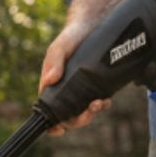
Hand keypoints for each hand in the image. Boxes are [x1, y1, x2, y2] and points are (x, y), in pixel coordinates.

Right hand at [39, 0, 121, 135]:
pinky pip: (95, 103)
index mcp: (51, 86)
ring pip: (83, 112)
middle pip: (69, 116)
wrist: (92, 27)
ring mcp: (79, 91)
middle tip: (93, 107)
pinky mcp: (94, 87)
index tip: (60, 129)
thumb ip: (54, 62)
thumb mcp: (60, 47)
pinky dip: (101, 104)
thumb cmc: (70, 38)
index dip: (52, 123)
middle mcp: (64, 91)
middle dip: (81, 118)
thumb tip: (50, 80)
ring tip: (102, 102)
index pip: (48, 110)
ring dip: (92, 112)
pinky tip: (107, 98)